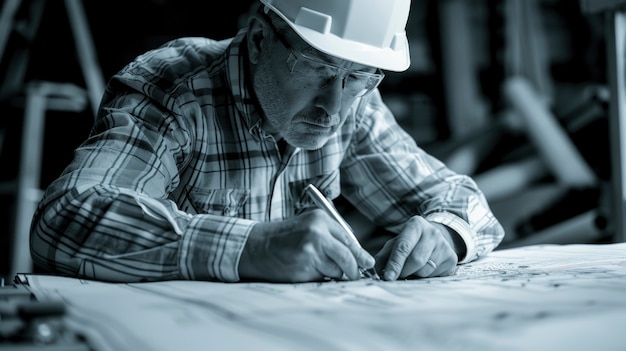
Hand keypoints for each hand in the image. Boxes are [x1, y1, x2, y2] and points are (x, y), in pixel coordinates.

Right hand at [239, 209, 375, 281]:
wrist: (256, 247)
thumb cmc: (284, 237)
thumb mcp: (308, 226)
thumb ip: (331, 235)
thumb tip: (359, 255)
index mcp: (320, 219)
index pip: (349, 239)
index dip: (360, 254)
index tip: (367, 262)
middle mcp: (317, 234)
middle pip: (348, 257)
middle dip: (354, 269)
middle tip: (356, 274)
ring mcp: (310, 252)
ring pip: (336, 270)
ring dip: (332, 273)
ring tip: (314, 265)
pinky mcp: (304, 269)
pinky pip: (322, 278)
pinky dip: (319, 277)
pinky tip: (306, 270)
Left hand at [374, 216, 458, 279]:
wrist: (435, 237)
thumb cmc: (411, 242)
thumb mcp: (396, 243)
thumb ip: (383, 256)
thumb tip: (374, 270)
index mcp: (415, 225)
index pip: (404, 246)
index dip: (395, 263)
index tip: (388, 277)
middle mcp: (432, 233)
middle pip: (416, 260)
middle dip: (404, 271)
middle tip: (398, 275)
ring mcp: (444, 245)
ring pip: (425, 270)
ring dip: (415, 274)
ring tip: (413, 269)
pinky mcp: (452, 258)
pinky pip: (435, 275)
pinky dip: (426, 276)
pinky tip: (425, 269)